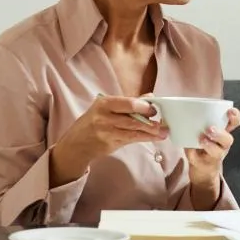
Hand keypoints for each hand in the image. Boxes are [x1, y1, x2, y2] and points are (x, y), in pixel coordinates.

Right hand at [51, 96, 166, 185]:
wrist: (76, 143)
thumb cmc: (94, 121)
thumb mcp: (106, 107)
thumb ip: (128, 103)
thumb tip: (150, 96)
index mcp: (104, 103)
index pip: (128, 103)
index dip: (144, 106)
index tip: (155, 109)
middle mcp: (104, 117)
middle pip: (133, 119)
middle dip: (151, 123)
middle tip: (164, 125)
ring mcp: (106, 132)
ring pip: (134, 132)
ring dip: (151, 133)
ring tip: (163, 133)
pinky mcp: (110, 143)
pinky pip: (131, 140)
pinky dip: (144, 139)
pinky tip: (154, 138)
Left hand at [184, 108, 239, 187]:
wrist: (202, 168)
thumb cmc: (202, 144)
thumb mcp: (203, 130)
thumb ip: (198, 122)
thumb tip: (186, 114)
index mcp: (223, 132)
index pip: (235, 122)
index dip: (235, 116)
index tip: (230, 111)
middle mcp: (222, 144)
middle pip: (228, 139)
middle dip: (220, 133)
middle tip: (210, 128)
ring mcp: (215, 156)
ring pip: (217, 152)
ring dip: (209, 145)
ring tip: (201, 140)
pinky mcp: (205, 164)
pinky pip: (199, 160)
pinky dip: (193, 154)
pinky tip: (189, 149)